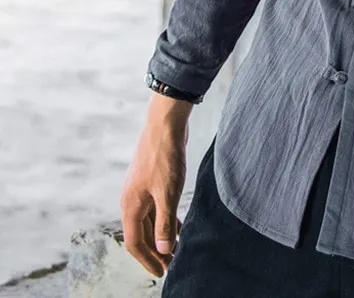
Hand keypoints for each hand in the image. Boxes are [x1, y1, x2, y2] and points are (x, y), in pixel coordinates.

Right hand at [120, 93, 192, 276]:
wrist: (165, 125)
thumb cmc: (165, 157)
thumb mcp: (168, 193)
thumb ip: (165, 223)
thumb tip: (163, 250)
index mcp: (131, 206)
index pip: (136, 243)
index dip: (148, 260)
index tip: (162, 273)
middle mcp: (132, 200)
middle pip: (142, 234)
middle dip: (156, 251)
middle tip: (171, 265)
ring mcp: (141, 189)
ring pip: (150, 221)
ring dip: (162, 236)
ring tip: (176, 249)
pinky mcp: (152, 180)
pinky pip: (156, 208)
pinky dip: (165, 219)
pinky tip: (178, 225)